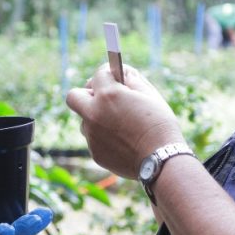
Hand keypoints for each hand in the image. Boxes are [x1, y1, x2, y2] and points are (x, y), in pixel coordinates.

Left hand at [65, 62, 182, 178]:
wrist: (161, 160)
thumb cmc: (159, 125)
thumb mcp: (150, 95)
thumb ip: (132, 80)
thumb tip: (123, 73)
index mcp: (108, 95)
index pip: (98, 74)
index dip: (109, 73)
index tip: (115, 77)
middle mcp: (94, 114)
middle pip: (74, 96)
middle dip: (86, 93)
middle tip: (102, 97)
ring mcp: (92, 135)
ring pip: (84, 120)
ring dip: (96, 118)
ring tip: (119, 123)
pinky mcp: (95, 153)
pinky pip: (94, 139)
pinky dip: (104, 137)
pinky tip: (123, 141)